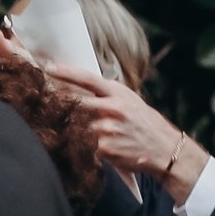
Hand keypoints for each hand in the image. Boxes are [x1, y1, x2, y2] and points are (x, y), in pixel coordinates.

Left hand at [50, 66, 201, 192]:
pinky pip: (87, 145)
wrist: (165, 148)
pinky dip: (91, 147)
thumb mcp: (129, 101)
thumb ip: (105, 95)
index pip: (88, 79)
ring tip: (103, 135)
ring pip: (79, 126)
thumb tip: (74, 86)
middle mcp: (114, 108)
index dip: (67, 73)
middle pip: (76, 102)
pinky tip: (109, 147)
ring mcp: (109, 128)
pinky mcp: (106, 148)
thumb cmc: (142, 122)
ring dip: (80, 131)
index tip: (49, 67)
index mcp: (119, 94)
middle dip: (63, 104)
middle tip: (52, 105)